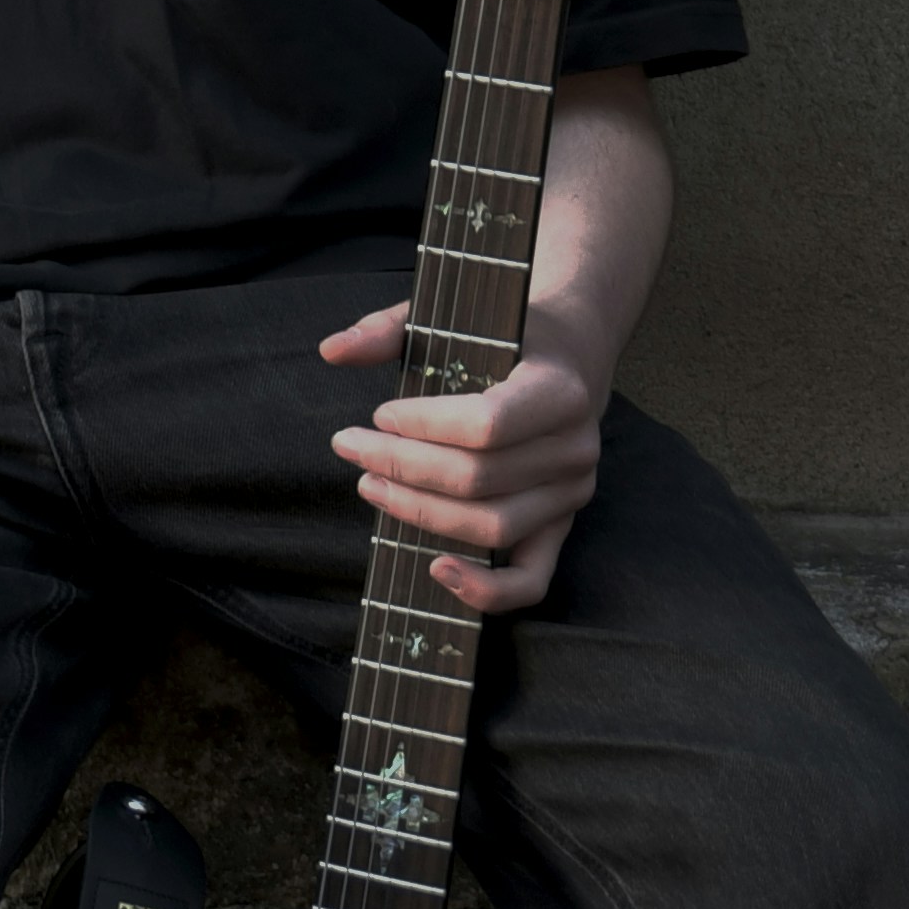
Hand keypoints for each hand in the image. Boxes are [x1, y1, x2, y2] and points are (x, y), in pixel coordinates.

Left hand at [321, 301, 608, 615]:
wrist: (570, 357)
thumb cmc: (506, 337)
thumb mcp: (455, 319)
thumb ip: (392, 329)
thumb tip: (333, 350)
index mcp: (561, 389)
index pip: (487, 424)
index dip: (423, 426)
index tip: (381, 414)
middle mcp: (575, 448)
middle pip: (478, 478)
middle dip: (401, 466)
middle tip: (351, 446)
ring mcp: (571, 494)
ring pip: (491, 526)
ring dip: (420, 512)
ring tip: (371, 484)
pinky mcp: (560, 527)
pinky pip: (529, 581)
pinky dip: (484, 589)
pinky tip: (435, 568)